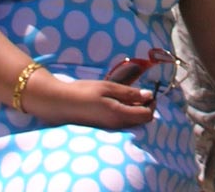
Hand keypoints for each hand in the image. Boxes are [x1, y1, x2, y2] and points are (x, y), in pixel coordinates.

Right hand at [23, 71, 156, 128]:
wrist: (62, 104)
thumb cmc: (85, 92)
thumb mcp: (108, 87)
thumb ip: (129, 93)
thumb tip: (148, 96)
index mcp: (119, 115)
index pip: (146, 116)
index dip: (152, 104)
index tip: (151, 91)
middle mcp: (117, 125)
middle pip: (141, 121)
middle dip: (146, 107)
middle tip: (143, 91)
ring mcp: (110, 128)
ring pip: (132, 121)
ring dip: (137, 109)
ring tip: (132, 94)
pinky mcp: (105, 126)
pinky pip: (123, 122)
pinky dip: (128, 112)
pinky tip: (121, 100)